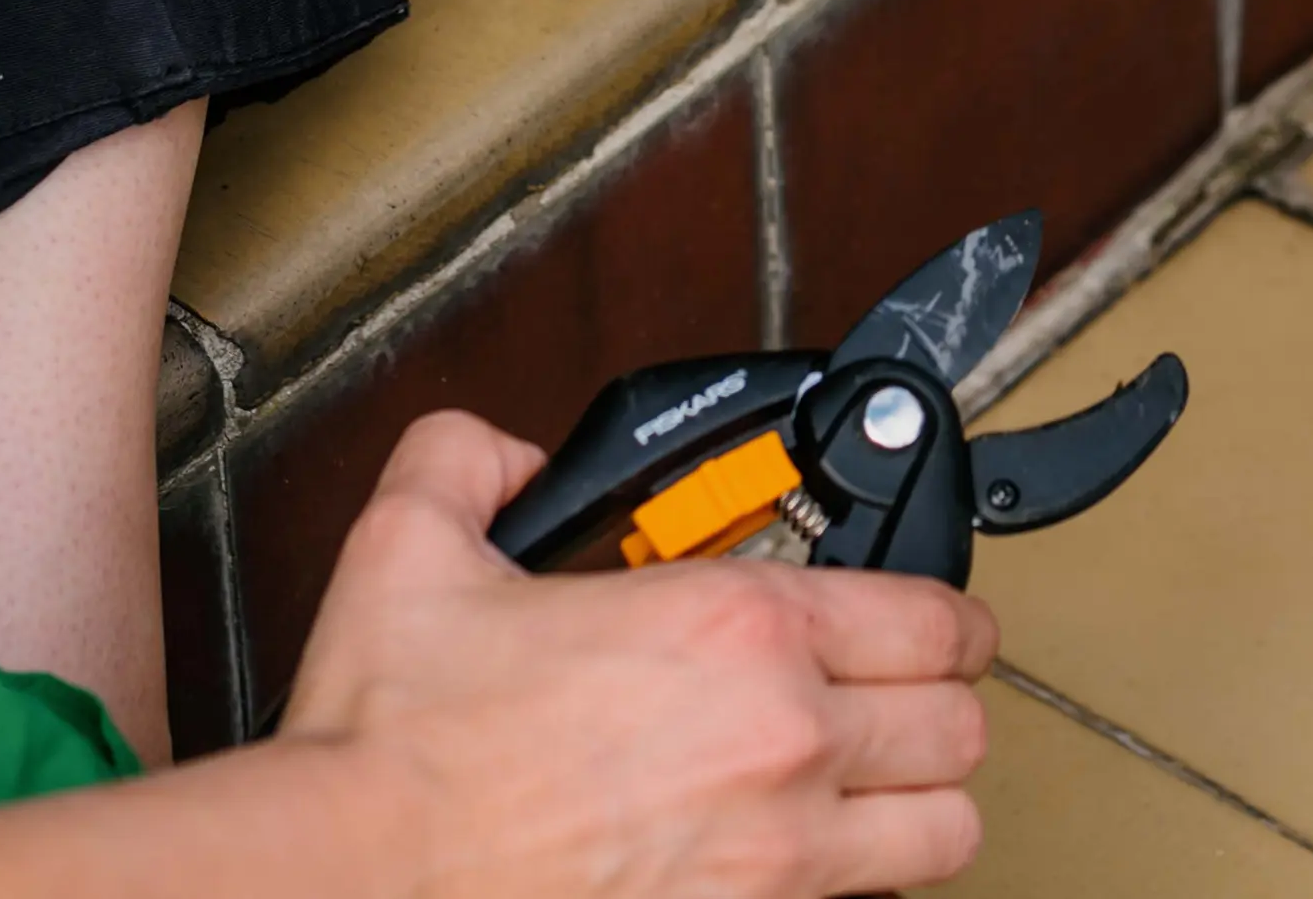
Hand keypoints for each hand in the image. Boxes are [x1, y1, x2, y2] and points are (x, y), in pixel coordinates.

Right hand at [279, 409, 995, 898]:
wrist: (353, 880)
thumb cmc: (391, 749)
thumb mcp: (412, 547)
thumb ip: (470, 461)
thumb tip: (505, 457)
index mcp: (736, 630)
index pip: (931, 616)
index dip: (944, 615)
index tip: (931, 624)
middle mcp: (782, 742)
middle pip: (960, 726)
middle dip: (942, 707)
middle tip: (906, 701)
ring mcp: (773, 859)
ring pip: (944, 832)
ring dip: (921, 806)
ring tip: (881, 792)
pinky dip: (852, 890)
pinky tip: (805, 868)